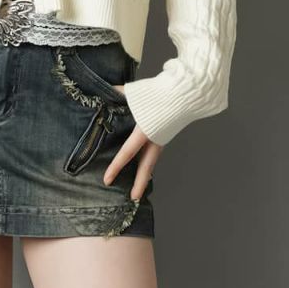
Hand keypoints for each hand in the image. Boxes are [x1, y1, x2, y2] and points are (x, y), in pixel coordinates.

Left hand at [102, 84, 160, 199]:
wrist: (186, 93)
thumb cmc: (160, 92)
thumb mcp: (135, 93)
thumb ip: (117, 93)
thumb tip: (102, 89)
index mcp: (144, 132)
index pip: (126, 153)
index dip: (115, 167)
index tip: (107, 180)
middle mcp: (154, 141)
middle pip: (145, 167)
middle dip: (139, 184)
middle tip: (133, 198)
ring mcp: (161, 141)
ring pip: (151, 163)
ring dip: (143, 176)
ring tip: (137, 189)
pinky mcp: (164, 138)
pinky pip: (154, 155)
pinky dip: (147, 164)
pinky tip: (142, 170)